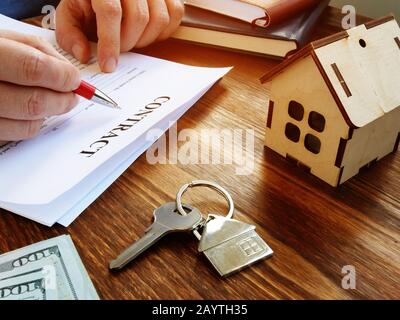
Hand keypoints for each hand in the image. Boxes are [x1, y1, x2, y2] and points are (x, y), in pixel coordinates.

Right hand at [0, 31, 79, 141]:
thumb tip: (70, 75)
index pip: (33, 69)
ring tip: (50, 100)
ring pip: (28, 125)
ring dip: (48, 114)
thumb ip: (39, 52)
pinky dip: (30, 124)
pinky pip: (16, 136)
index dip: (62, 76)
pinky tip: (25, 110)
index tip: (74, 79)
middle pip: (33, 102)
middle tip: (72, 96)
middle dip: (62, 100)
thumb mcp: (5, 38)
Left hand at [56, 0, 183, 72]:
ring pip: (159, 18)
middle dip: (128, 43)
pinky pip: (175, 14)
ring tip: (131, 39)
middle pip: (138, 17)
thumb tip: (84, 55)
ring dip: (145, 39)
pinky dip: (163, 31)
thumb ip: (70, 34)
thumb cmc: (88, 1)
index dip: (110, 42)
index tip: (108, 65)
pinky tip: (147, 33)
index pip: (111, 11)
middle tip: (119, 49)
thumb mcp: (70, 14)